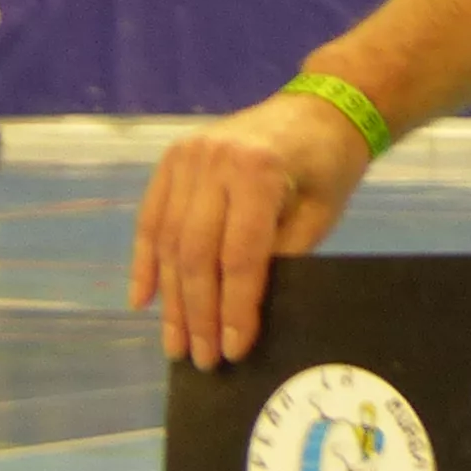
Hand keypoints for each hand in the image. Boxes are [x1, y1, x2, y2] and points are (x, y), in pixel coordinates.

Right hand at [128, 84, 381, 367]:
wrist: (319, 111)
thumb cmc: (327, 168)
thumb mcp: (320, 215)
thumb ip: (282, 258)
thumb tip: (243, 317)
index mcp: (258, 173)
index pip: (240, 257)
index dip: (235, 308)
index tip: (234, 348)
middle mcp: (213, 161)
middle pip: (197, 254)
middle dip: (198, 314)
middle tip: (202, 359)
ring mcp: (185, 158)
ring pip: (169, 242)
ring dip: (171, 300)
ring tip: (175, 344)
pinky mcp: (171, 160)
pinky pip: (151, 219)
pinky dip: (146, 262)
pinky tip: (143, 301)